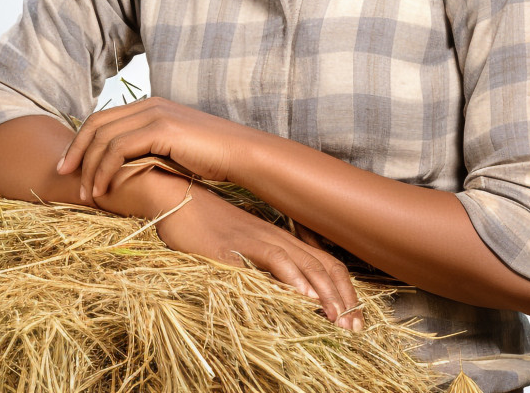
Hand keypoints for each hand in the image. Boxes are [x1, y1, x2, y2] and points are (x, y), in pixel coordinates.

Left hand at [57, 97, 253, 202]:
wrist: (242, 153)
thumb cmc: (213, 158)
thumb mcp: (174, 150)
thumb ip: (149, 151)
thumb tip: (124, 170)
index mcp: (151, 106)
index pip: (103, 118)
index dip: (81, 141)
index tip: (69, 166)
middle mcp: (150, 104)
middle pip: (96, 123)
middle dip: (75, 150)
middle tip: (62, 176)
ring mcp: (155, 114)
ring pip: (103, 138)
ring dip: (89, 167)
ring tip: (85, 194)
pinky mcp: (161, 129)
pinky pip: (118, 149)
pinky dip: (104, 170)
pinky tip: (103, 190)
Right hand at [99, 168, 362, 330]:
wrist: (172, 197)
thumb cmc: (200, 225)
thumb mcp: (234, 250)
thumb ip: (255, 266)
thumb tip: (273, 292)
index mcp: (278, 238)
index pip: (324, 263)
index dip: (343, 291)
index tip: (355, 320)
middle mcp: (275, 236)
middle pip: (324, 266)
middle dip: (344, 300)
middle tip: (357, 330)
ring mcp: (258, 238)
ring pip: (305, 265)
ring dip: (326, 295)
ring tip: (341, 321)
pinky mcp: (238, 244)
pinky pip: (272, 260)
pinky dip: (292, 278)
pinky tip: (304, 297)